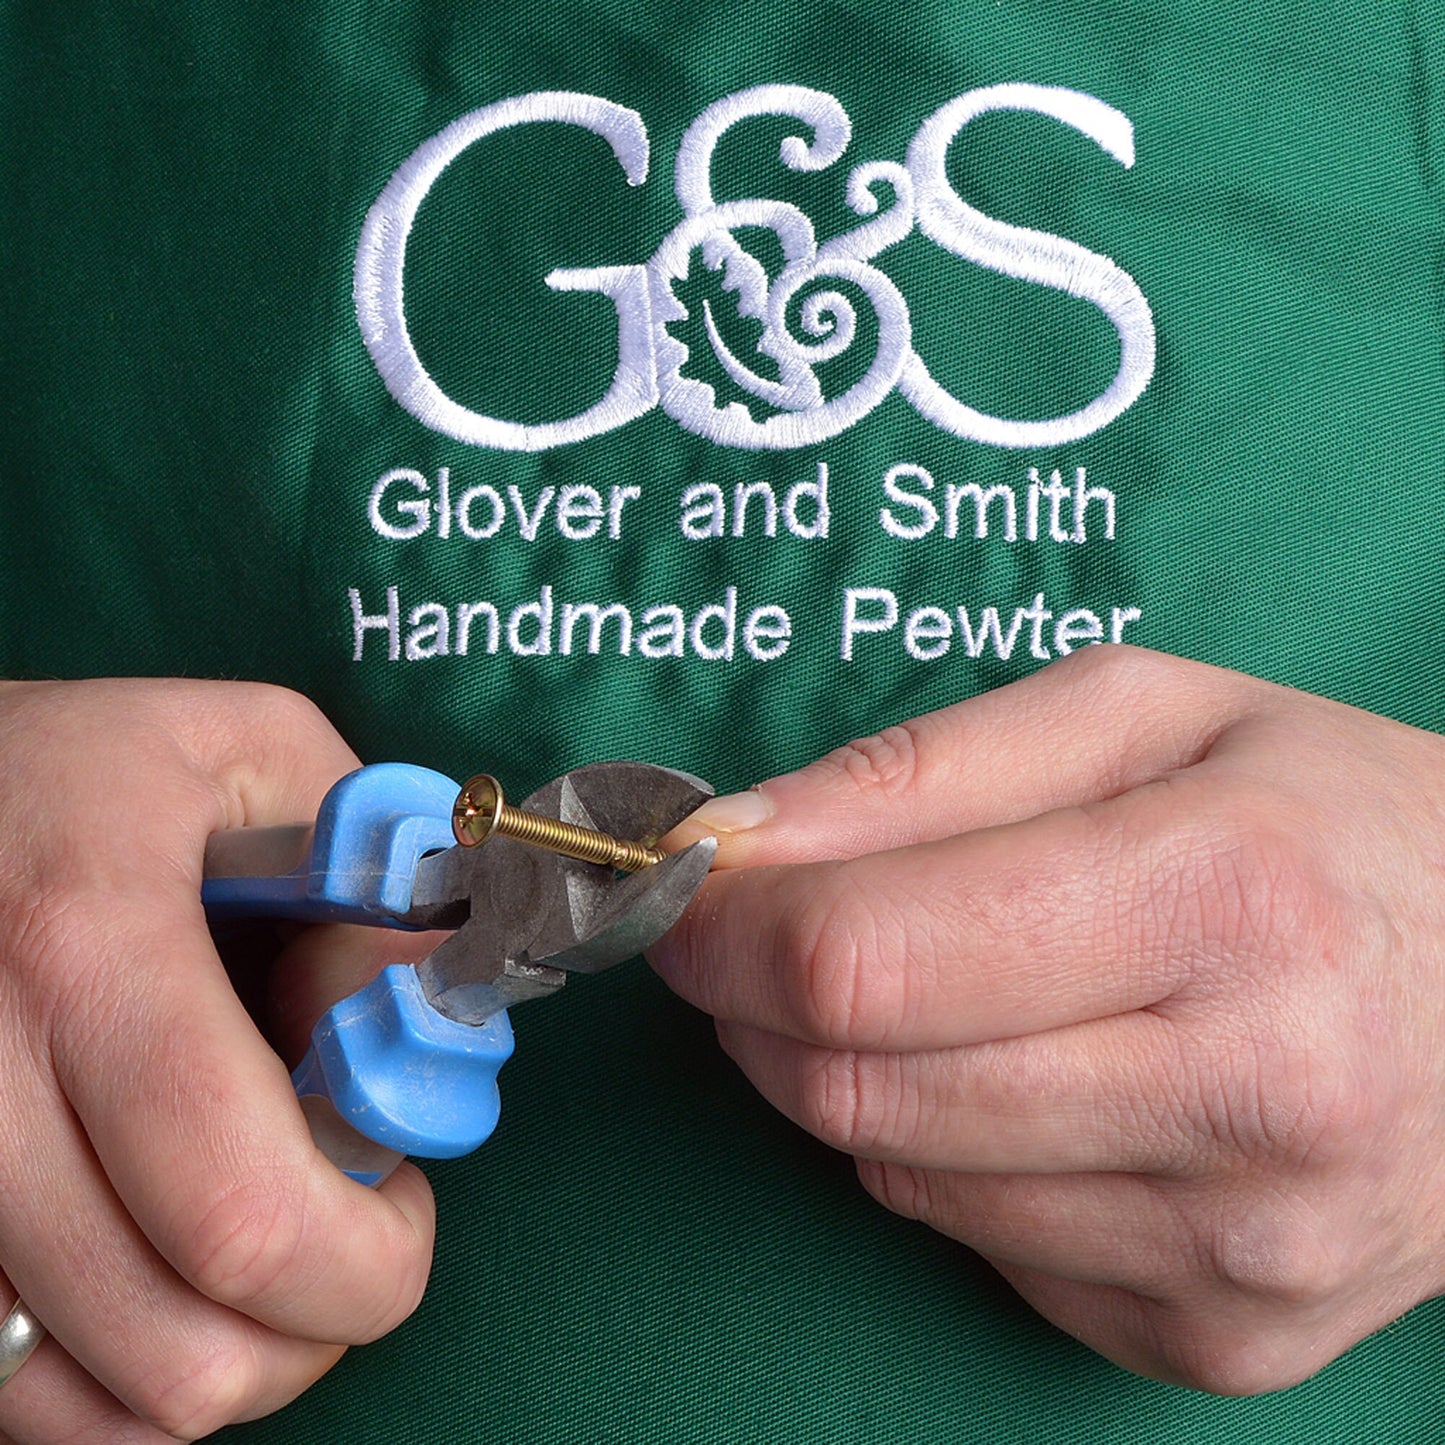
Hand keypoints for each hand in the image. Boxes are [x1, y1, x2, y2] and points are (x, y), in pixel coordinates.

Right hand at [0, 680, 433, 1441]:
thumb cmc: (80, 769)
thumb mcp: (249, 750)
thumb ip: (372, 867)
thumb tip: (437, 1004)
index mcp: (84, 949)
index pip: (243, 1208)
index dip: (366, 1257)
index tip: (405, 1203)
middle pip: (178, 1347)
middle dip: (319, 1320)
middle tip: (351, 1226)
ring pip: (99, 1403)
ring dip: (228, 1356)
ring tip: (259, 1240)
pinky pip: (18, 1399)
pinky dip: (122, 1374)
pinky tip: (162, 1275)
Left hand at [653, 646, 1444, 1394]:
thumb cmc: (1329, 817)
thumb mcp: (1147, 716)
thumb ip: (924, 767)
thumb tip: (730, 843)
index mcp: (1229, 899)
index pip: (862, 959)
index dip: (723, 926)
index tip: (683, 887)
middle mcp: (1252, 1102)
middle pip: (853, 1085)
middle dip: (758, 999)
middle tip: (768, 928)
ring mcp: (1240, 1254)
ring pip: (894, 1174)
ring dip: (851, 1071)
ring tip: (928, 986)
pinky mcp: (1219, 1342)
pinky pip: (976, 1242)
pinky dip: (950, 1152)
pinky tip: (1032, 1078)